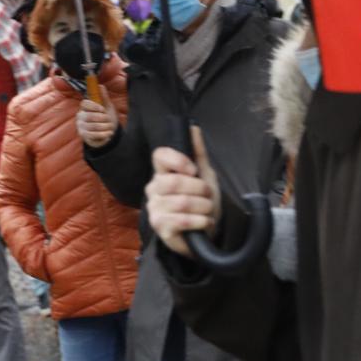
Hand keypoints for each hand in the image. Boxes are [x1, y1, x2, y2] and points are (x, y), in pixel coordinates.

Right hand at [76, 98, 116, 148]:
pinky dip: (103, 134)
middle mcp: (81, 116)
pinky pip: (93, 134)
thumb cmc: (106, 118)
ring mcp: (81, 126)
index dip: (94, 106)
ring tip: (110, 127)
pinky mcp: (83, 135)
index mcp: (85, 108)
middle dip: (102, 118)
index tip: (103, 109)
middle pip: (89, 116)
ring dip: (104, 127)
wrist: (108, 133)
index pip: (84, 104)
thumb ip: (104, 97)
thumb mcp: (107, 107)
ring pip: (92, 126)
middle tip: (108, 120)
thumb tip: (100, 86)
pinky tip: (109, 133)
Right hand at [145, 131, 217, 257]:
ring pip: (182, 202)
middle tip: (208, 196)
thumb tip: (193, 127)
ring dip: (203, 207)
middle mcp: (153, 189)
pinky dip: (201, 221)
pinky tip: (204, 223)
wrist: (204, 232)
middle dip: (200, 189)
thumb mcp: (205, 175)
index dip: (178, 160)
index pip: (159, 156)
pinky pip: (183, 220)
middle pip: (174, 181)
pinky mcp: (161, 228)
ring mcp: (155, 209)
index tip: (193, 170)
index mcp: (162, 173)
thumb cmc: (201, 201)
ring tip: (207, 211)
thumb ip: (198, 152)